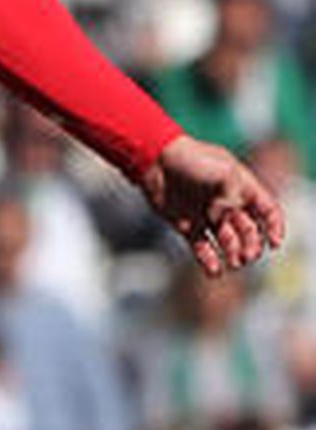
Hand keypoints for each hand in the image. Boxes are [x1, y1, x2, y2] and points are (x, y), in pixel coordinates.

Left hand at [138, 134, 283, 276]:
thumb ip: (235, 198)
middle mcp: (226, 204)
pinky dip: (209, 262)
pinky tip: (214, 270)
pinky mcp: (187, 226)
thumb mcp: (224, 172)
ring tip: (232, 262)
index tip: (274, 243)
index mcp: (241, 188)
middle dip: (251, 246)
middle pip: (249, 232)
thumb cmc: (190, 159)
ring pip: (228, 243)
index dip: (275, 228)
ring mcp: (206, 216)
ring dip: (234, 255)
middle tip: (246, 256)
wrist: (154, 160)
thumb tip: (227, 219)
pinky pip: (202, 249)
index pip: (267, 211)